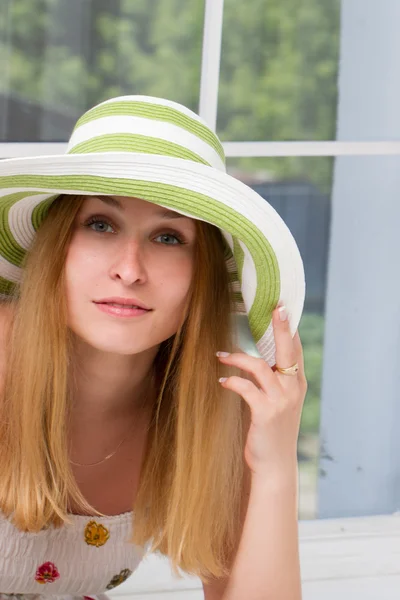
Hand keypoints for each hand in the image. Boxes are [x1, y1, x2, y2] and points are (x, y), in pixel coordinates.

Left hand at [217, 306, 306, 478]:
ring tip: (220, 356)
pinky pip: (246, 388)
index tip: (283, 309)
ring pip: (260, 366)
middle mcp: (293, 389)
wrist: (275, 465)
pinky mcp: (265, 412)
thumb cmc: (272, 432)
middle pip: (288, 350)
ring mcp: (281, 401)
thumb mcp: (279, 404)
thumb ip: (274, 383)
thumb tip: (258, 362)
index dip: (290, 329)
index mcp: (297, 384)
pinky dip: (232, 381)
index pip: (296, 350)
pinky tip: (222, 381)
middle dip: (281, 328)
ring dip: (237, 358)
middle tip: (275, 309)